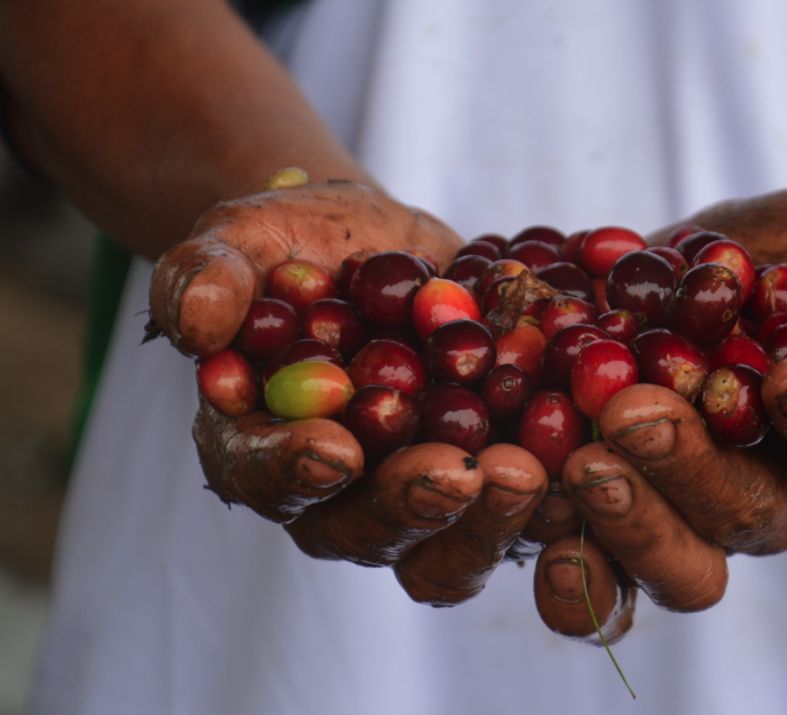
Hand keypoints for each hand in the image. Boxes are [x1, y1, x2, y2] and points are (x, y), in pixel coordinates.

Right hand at [151, 181, 548, 604]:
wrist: (370, 248)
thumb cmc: (291, 246)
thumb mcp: (238, 241)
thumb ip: (205, 276)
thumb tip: (197, 323)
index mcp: (259, 446)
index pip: (263, 477)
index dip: (294, 471)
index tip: (335, 449)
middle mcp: (336, 494)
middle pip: (366, 529)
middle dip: (412, 503)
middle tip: (460, 469)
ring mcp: (417, 495)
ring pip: (450, 544)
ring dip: (491, 519)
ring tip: (529, 470)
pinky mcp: (488, 477)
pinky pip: (524, 506)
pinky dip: (557, 489)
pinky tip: (588, 452)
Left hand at [533, 186, 786, 641]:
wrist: (755, 268)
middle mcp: (770, 499)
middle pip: (736, 516)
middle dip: (686, 470)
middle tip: (635, 416)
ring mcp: (686, 505)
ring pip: (658, 548)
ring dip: (614, 513)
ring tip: (572, 457)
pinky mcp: (612, 492)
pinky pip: (581, 543)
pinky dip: (544, 528)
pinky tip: (510, 493)